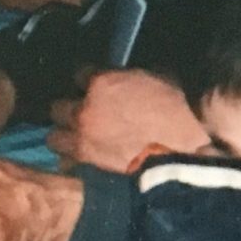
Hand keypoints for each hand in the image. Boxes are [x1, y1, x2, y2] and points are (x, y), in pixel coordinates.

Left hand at [45, 69, 209, 172]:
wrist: (186, 150)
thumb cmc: (179, 111)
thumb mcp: (155, 79)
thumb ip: (128, 79)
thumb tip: (125, 82)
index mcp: (101, 83)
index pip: (78, 74)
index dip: (87, 82)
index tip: (94, 88)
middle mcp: (83, 110)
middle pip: (57, 108)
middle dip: (69, 111)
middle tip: (83, 116)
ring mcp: (82, 140)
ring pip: (54, 137)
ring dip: (66, 137)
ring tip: (80, 142)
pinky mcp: (87, 166)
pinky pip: (66, 163)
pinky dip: (73, 162)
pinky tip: (84, 162)